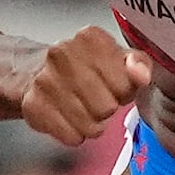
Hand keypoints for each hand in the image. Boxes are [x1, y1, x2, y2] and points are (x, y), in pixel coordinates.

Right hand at [19, 26, 150, 146]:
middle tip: (98, 101)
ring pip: (90, 126)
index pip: (126, 83)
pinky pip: (71, 136)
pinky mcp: (33, 105)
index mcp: (90, 38)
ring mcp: (44, 80)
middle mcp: (63, 53)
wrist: (37, 72)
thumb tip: (142, 75)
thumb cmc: (85, 68)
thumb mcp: (117, 58)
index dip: (124, 90)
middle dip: (107, 109)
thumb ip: (139, 63)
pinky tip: (68, 120)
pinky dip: (74, 135)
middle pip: (108, 107)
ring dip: (92, 125)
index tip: (113, 85)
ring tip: (84, 112)